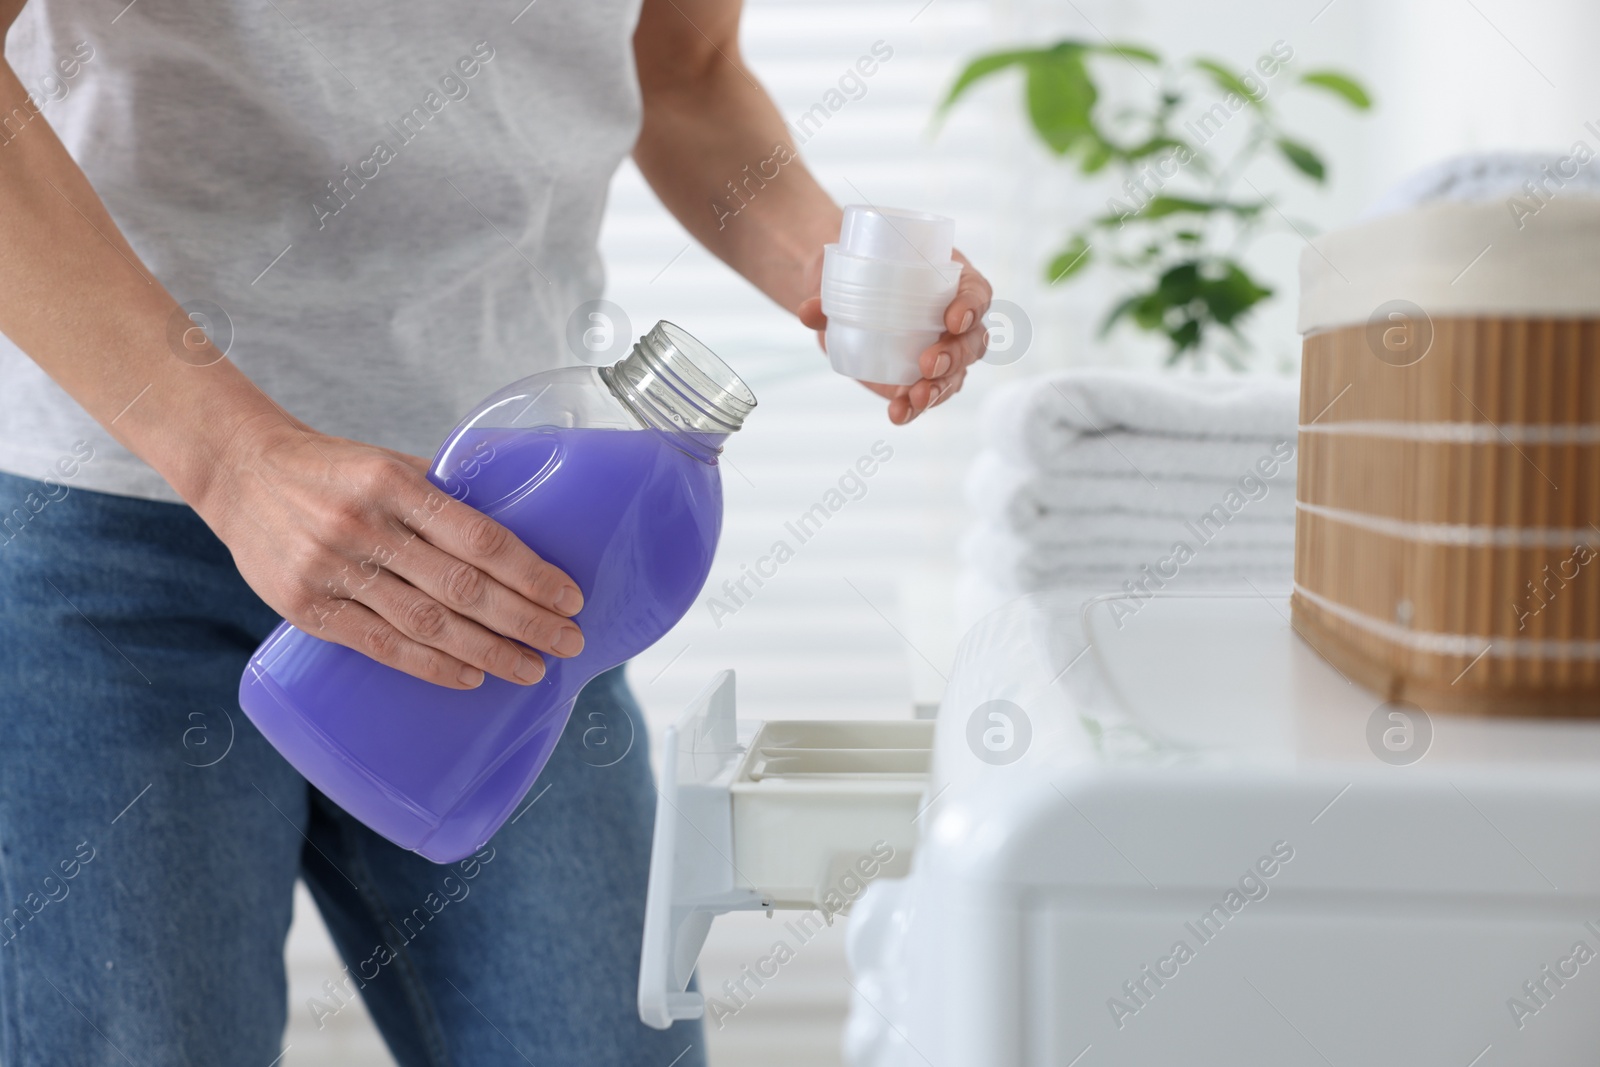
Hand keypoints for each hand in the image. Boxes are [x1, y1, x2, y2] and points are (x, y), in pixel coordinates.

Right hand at [199, 412, 584, 689]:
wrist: (240, 472)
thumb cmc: (333, 470)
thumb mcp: (390, 463)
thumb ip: (445, 494)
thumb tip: (517, 526)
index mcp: (395, 483)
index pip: (481, 538)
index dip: (531, 574)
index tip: (570, 598)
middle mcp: (366, 526)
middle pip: (463, 588)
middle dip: (525, 621)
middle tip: (568, 643)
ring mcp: (333, 569)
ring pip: (427, 624)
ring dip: (487, 652)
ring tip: (531, 669)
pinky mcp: (306, 607)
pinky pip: (379, 645)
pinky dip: (429, 666)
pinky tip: (469, 677)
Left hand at [797, 249, 992, 424]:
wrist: (844, 294)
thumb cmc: (858, 270)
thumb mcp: (846, 272)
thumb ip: (830, 291)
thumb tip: (808, 312)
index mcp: (951, 280)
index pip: (977, 293)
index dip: (972, 306)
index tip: (953, 318)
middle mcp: (955, 319)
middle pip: (972, 342)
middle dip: (955, 356)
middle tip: (929, 364)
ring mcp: (941, 350)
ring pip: (956, 374)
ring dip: (939, 389)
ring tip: (915, 398)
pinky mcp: (920, 377)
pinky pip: (927, 395)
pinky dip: (915, 408)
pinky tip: (899, 414)